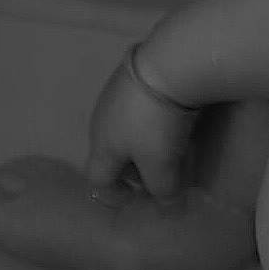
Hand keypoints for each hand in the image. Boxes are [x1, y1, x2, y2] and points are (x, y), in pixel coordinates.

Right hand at [86, 47, 199, 205]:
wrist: (168, 65)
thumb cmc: (157, 124)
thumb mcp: (161, 165)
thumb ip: (163, 189)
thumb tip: (168, 205)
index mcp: (102, 146)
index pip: (97, 178)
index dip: (113, 194)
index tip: (135, 199)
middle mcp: (101, 120)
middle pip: (109, 153)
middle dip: (130, 168)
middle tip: (156, 174)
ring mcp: (115, 94)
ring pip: (123, 129)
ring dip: (141, 143)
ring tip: (167, 147)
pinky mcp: (133, 75)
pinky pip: (137, 108)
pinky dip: (150, 120)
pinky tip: (171, 118)